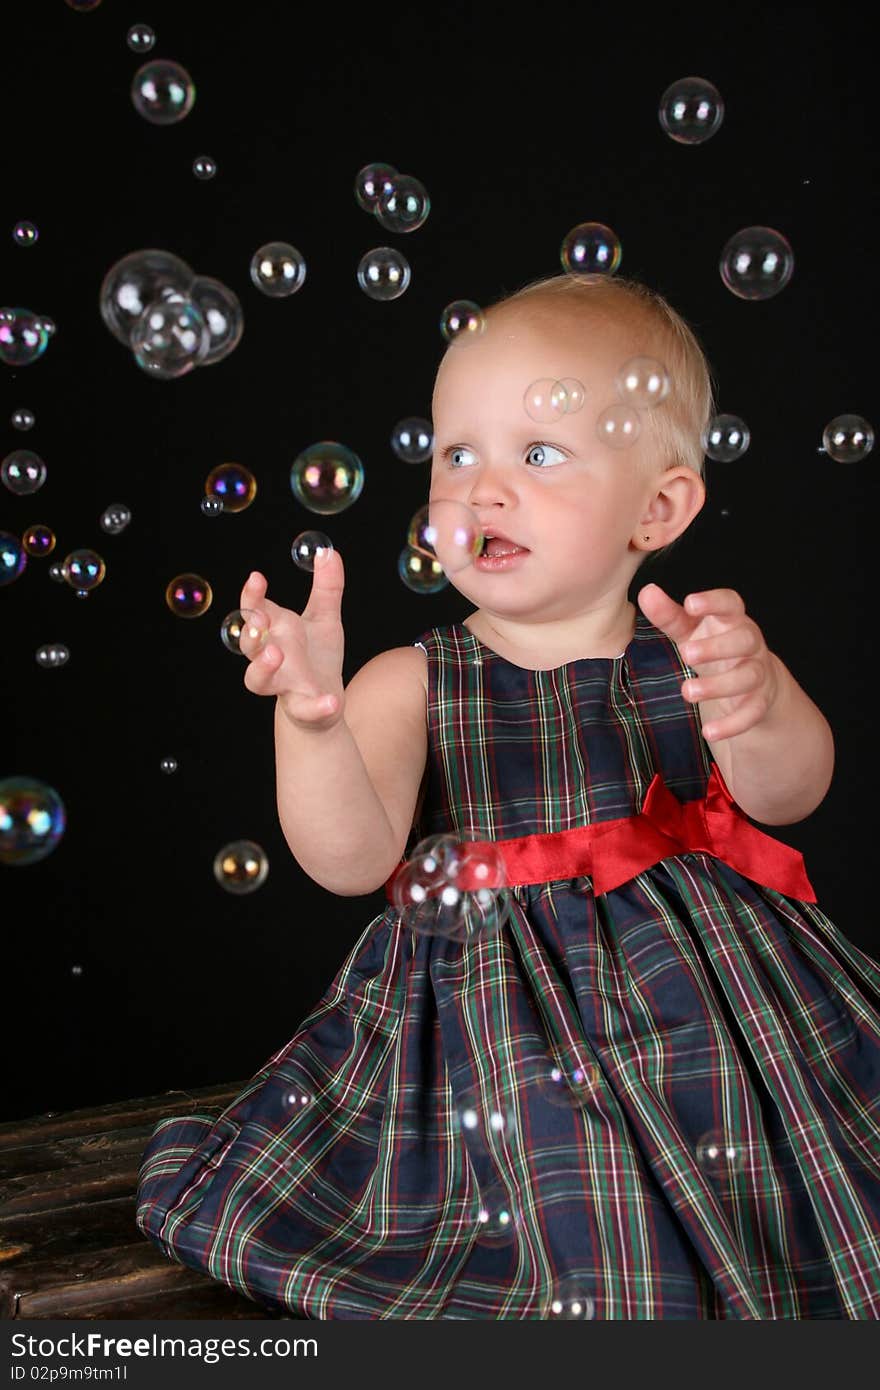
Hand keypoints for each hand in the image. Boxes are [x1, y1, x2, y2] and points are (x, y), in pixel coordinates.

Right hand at [238, 549, 345, 730]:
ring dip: (263, 667)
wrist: (324, 701)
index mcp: (274, 632)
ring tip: (275, 653)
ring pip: (257, 680)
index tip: (257, 578)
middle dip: (250, 633)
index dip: (251, 596)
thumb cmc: (317, 656)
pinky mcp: (302, 708)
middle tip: (260, 621)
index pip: (254, 611)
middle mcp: (270, 658)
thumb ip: (327, 587)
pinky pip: (305, 709)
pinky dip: (317, 707)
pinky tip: (331, 701)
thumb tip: (329, 552)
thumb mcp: (326, 618)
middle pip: (248, 645)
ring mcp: (283, 684)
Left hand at [636, 583, 779, 741]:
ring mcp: (758, 672)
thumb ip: (669, 615)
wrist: (753, 681)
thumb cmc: (714, 646)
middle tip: (685, 653)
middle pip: (744, 639)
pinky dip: (732, 724)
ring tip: (687, 692)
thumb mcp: (690, 631)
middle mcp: (750, 643)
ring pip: (748, 676)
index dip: (713, 601)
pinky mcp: (760, 701)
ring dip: (719, 686)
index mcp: (732, 620)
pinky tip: (709, 731)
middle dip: (716, 647)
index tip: (690, 602)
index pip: (731, 603)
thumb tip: (647, 592)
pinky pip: (752, 712)